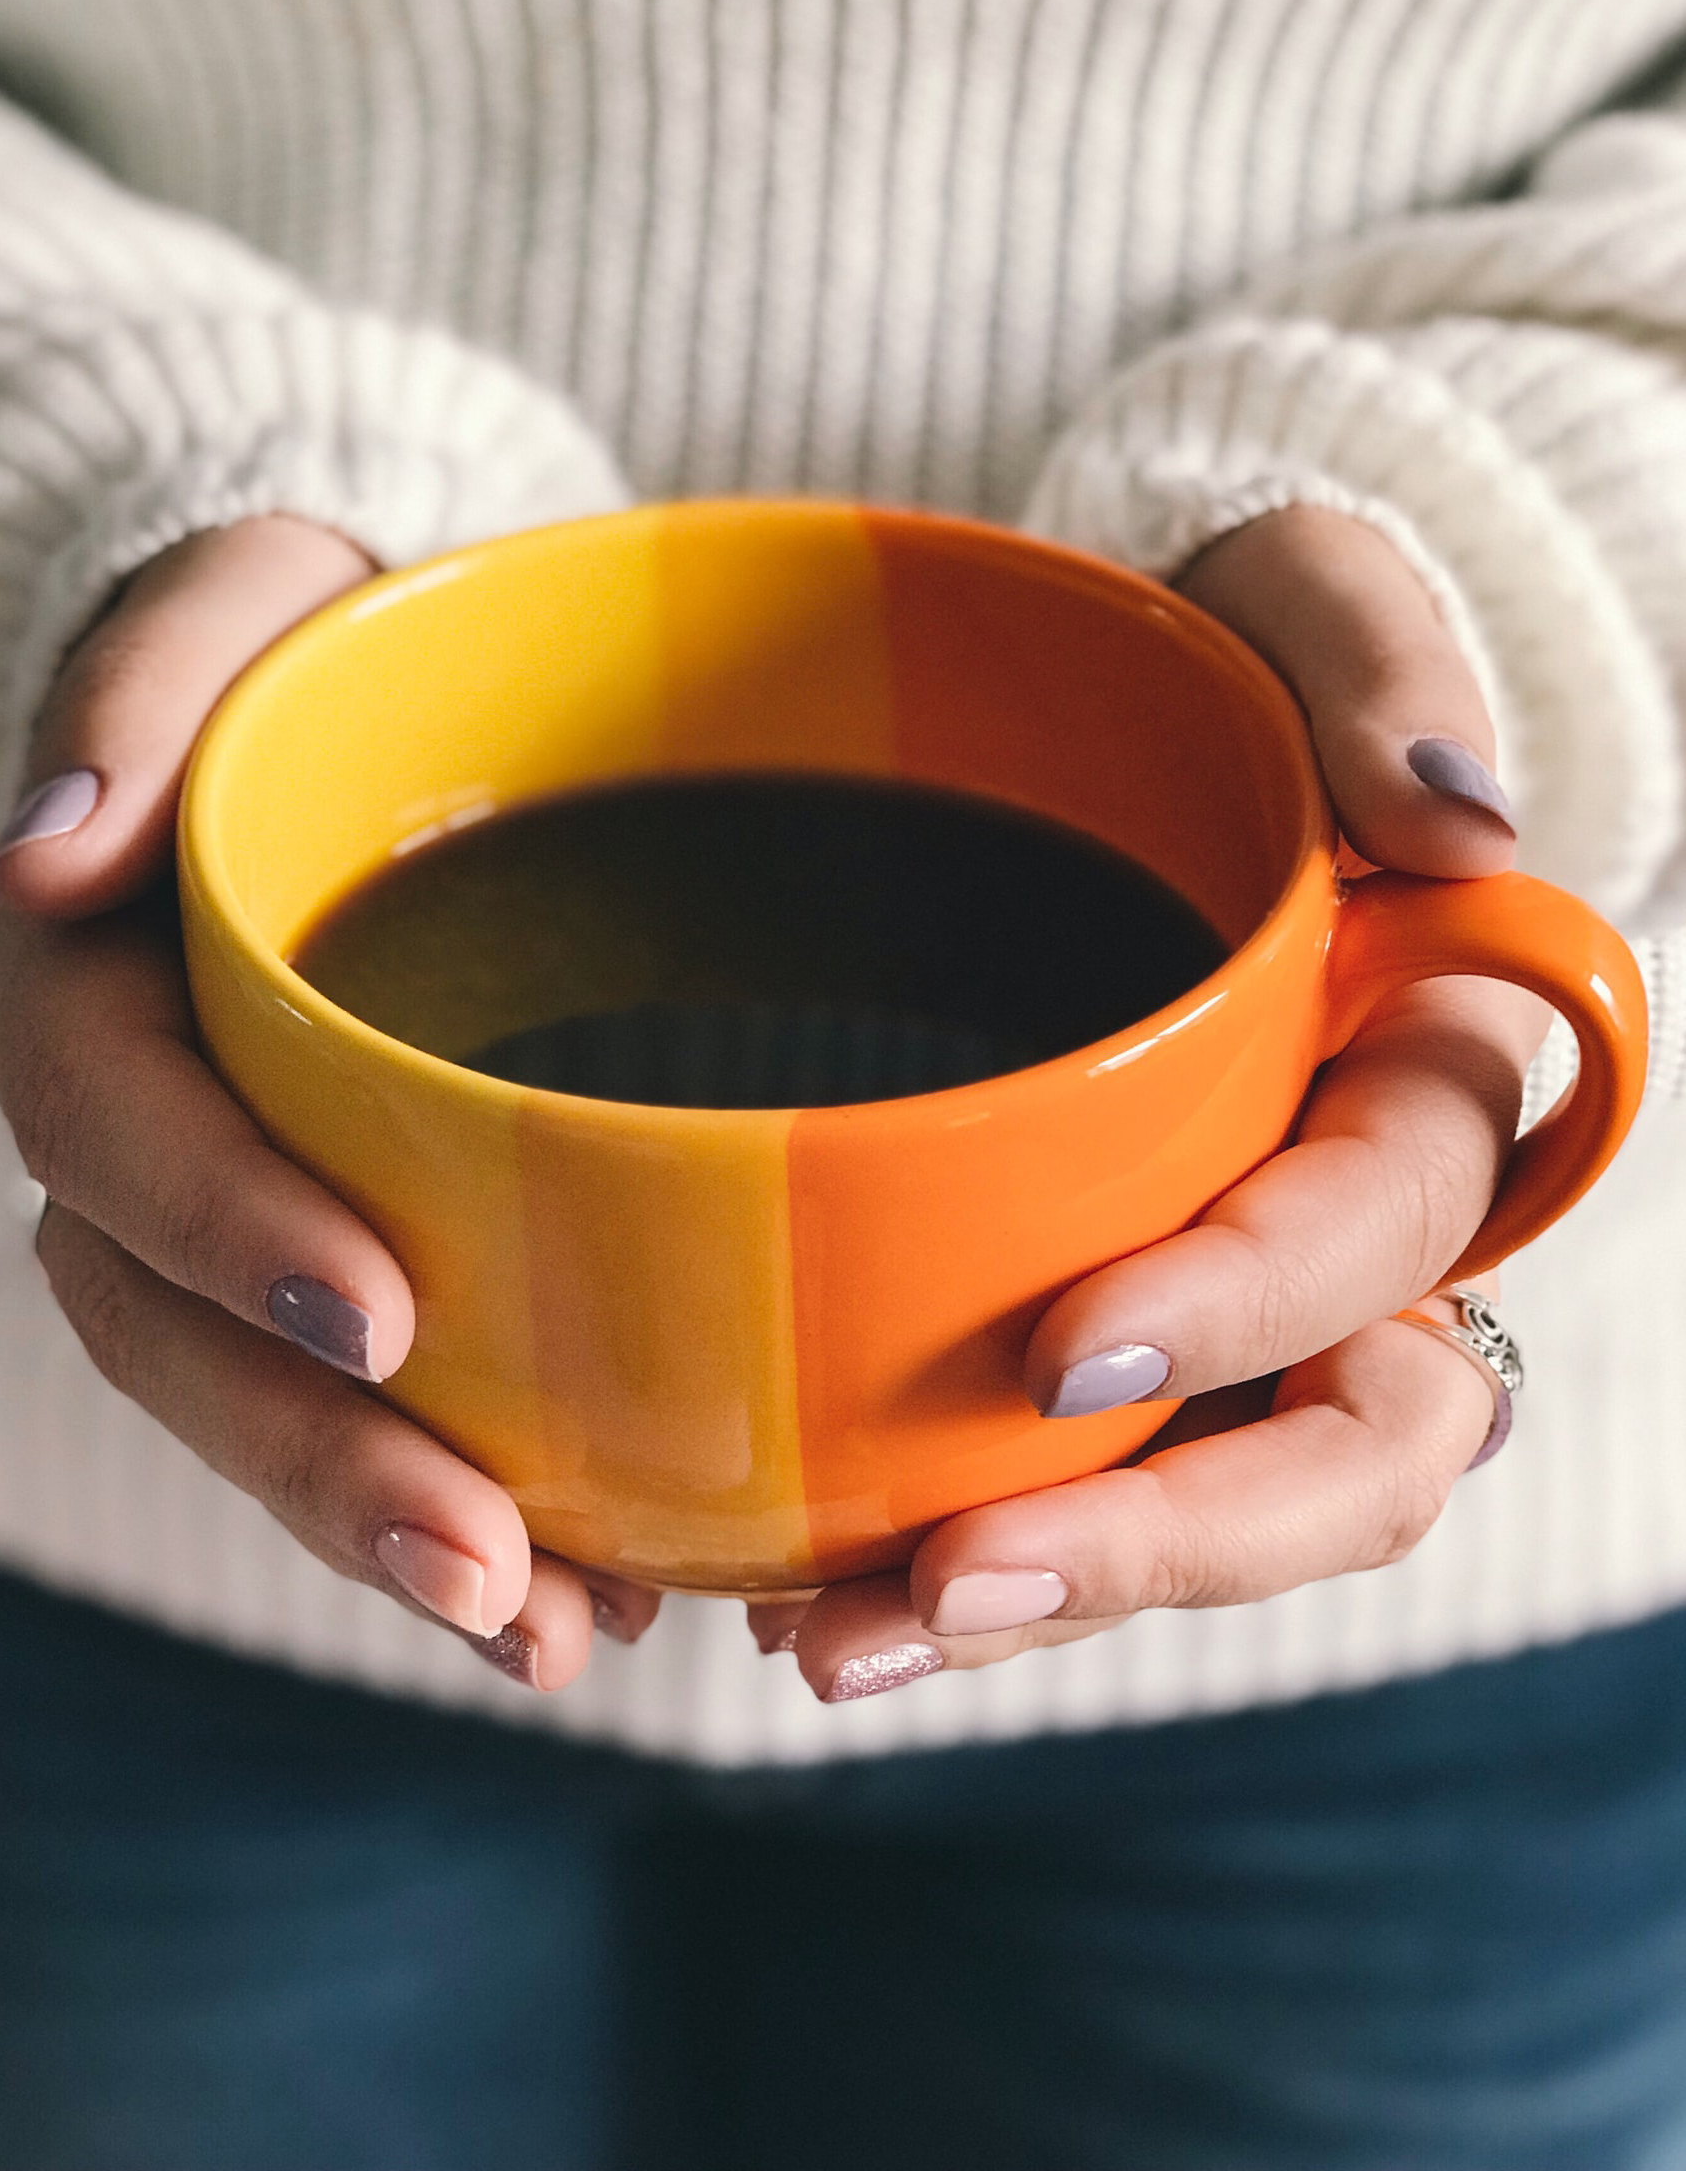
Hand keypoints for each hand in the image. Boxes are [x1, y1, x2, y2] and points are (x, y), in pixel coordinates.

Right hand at [0, 516, 657, 1688]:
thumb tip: (44, 847)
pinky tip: (616, 1585)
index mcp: (99, 983)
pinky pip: (385, 1404)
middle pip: (180, 1333)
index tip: (375, 1318)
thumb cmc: (310, 640)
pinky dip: (487, 1503)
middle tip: (492, 1576)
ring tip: (561, 1638)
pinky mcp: (362, 1247)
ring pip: (273, 1408)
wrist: (378, 702)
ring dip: (398, 1538)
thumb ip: (138, 680)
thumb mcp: (230, 602)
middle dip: (319, 1468)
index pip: (111, 1127)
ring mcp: (245, 1208)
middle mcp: (153, 1125)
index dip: (220, 1230)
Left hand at [750, 508, 1541, 1702]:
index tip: (1077, 1350)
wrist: (1067, 720)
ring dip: (1023, 1597)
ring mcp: (1222, 1299)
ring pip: (1192, 1510)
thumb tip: (1463, 824)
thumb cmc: (1197, 654)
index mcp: (1415, 1071)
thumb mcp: (1288, 598)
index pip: (1385, 1229)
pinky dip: (930, 1538)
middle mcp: (1346, 1225)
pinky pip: (1046, 1474)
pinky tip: (775, 1576)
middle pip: (1335, 1453)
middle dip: (1152, 1546)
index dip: (1257, 1306)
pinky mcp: (1079, 1325)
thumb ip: (1378, 664)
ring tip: (825, 1641)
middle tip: (940, 1583)